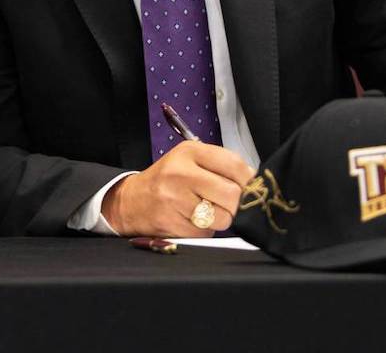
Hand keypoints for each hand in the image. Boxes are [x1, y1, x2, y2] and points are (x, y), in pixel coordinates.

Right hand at [101, 141, 254, 237]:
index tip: (250, 188)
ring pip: (223, 218)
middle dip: (234, 204)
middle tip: (225, 203)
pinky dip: (204, 230)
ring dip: (220, 219)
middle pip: (232, 194)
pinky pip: (206, 233)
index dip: (249, 180)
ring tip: (204, 211)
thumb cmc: (167, 180)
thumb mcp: (189, 161)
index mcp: (189, 152)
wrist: (130, 201)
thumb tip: (255, 183)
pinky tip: (190, 220)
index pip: (235, 165)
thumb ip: (220, 167)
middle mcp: (180, 173)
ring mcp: (174, 199)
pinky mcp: (172, 223)